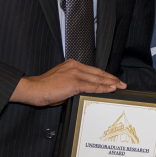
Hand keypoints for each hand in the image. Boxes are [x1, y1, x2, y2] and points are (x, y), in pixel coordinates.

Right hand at [10, 59, 125, 105]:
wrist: (33, 89)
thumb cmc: (44, 88)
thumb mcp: (62, 83)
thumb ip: (74, 85)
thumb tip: (83, 92)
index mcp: (72, 65)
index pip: (93, 70)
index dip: (105, 75)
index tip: (113, 79)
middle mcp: (74, 66)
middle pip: (98, 73)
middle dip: (112, 78)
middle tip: (122, 83)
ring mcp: (75, 74)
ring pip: (98, 78)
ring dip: (111, 83)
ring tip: (120, 86)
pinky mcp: (74, 83)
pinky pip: (92, 86)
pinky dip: (103, 88)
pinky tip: (111, 89)